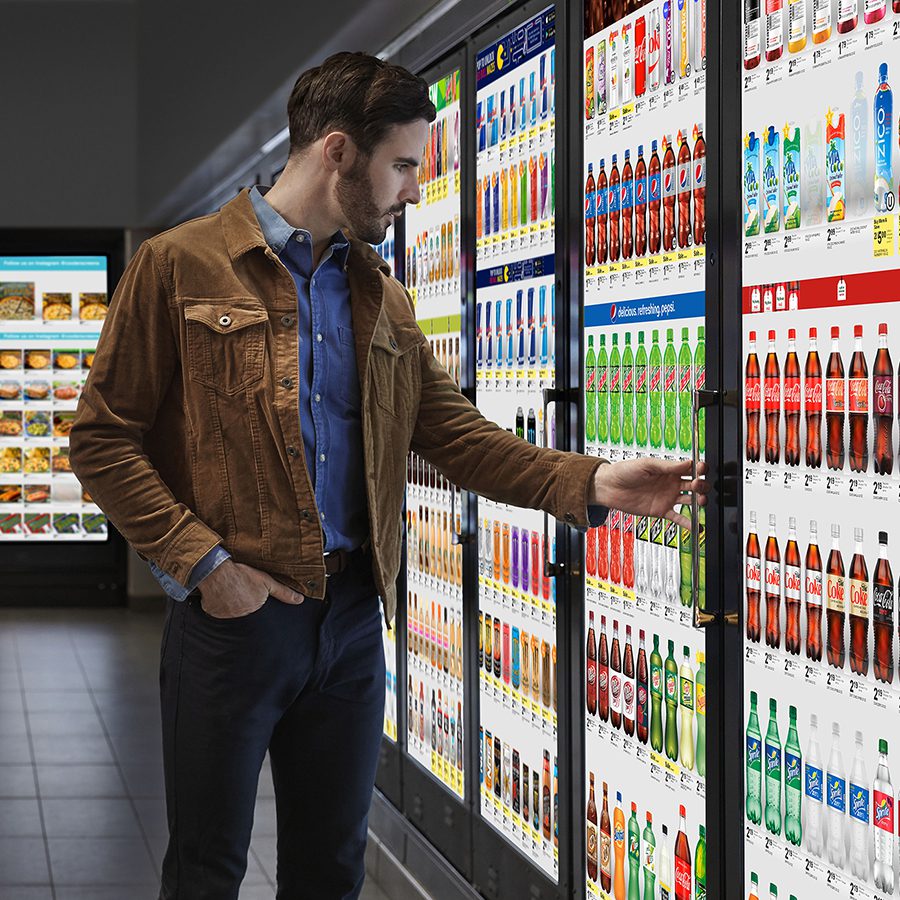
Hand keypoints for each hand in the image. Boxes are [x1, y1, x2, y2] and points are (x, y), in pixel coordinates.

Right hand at [197, 558, 304, 618]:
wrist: (217, 572)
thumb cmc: (242, 574)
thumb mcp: (267, 582)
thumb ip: (284, 593)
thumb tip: (300, 601)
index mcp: (255, 609)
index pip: (256, 609)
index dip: (253, 599)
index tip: (249, 592)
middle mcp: (241, 615)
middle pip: (243, 610)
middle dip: (242, 602)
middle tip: (239, 589)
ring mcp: (225, 615)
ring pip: (229, 611)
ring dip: (230, 603)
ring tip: (229, 590)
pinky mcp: (212, 612)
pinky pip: (215, 610)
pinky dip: (217, 604)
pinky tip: (219, 593)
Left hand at [590, 458, 708, 528]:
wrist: (609, 487)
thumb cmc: (624, 471)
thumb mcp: (646, 464)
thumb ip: (667, 466)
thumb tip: (687, 463)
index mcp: (669, 470)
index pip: (690, 468)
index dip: (699, 469)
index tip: (702, 469)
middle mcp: (671, 483)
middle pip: (694, 485)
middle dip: (701, 485)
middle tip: (697, 486)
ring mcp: (667, 498)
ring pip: (690, 500)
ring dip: (699, 501)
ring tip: (701, 502)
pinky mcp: (661, 511)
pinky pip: (678, 518)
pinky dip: (688, 523)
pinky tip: (697, 526)